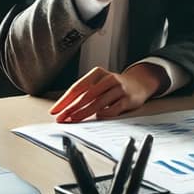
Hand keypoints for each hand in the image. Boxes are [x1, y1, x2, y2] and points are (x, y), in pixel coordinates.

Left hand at [49, 63, 168, 122]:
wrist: (139, 84)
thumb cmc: (113, 86)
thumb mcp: (99, 83)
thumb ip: (86, 92)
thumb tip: (65, 109)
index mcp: (98, 73)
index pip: (77, 87)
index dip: (64, 100)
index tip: (55, 110)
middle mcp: (109, 78)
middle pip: (86, 95)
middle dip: (71, 109)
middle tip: (61, 118)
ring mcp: (119, 88)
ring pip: (98, 103)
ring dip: (83, 114)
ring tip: (73, 121)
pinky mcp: (128, 99)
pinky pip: (112, 110)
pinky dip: (103, 115)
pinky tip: (96, 118)